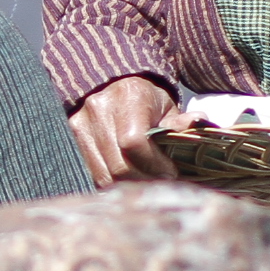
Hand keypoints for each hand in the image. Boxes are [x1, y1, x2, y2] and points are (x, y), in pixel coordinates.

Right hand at [67, 75, 181, 186]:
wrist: (112, 86)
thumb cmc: (145, 100)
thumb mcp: (166, 107)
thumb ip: (179, 122)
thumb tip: (198, 123)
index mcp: (128, 96)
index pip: (134, 142)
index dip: (154, 164)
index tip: (171, 173)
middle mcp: (98, 109)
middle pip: (118, 164)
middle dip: (144, 179)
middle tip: (162, 183)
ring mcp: (80, 125)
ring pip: (103, 174)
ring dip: (127, 184)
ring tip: (146, 182)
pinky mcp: (71, 139)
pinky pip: (92, 172)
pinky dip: (111, 181)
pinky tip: (128, 180)